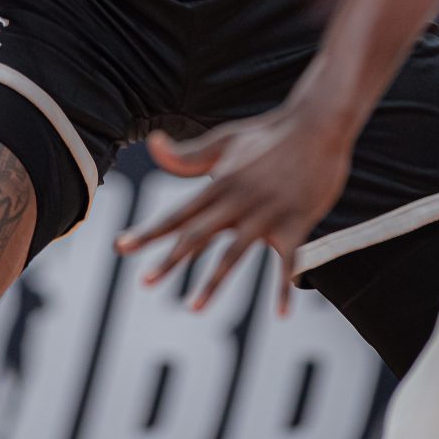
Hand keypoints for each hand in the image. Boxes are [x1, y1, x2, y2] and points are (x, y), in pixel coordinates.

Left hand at [115, 104, 354, 313]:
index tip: (121, 246)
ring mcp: (265, 214)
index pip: (177, 213)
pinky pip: (288, 262)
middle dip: (169, 261)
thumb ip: (188, 154)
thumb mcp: (224, 140)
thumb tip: (151, 142)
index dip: (149, 232)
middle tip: (144, 282)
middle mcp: (236, 201)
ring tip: (193, 308)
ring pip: (233, 254)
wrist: (316, 126)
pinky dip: (284, 288)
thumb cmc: (269, 133)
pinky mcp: (295, 223)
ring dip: (212, 282)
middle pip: (196, 236)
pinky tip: (282, 313)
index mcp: (218, 184)